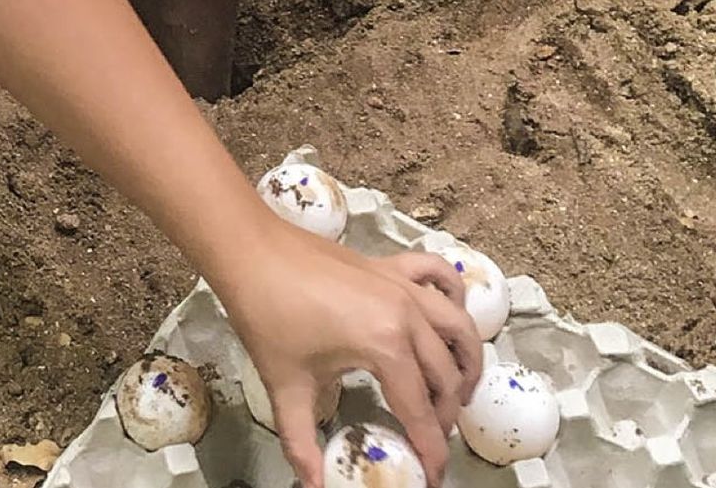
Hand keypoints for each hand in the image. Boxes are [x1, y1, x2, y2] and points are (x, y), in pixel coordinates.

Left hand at [214, 233, 482, 487]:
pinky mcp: (391, 266)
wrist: (249, 251)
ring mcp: (402, 285)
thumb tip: (312, 484)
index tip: (433, 475)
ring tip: (457, 390)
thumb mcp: (285, 386)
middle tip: (432, 438)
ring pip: (458, 327)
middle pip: (446, 374)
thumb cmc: (266, 315)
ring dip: (466, 361)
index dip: (431, 448)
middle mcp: (407, 314)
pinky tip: (445, 318)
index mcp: (385, 346)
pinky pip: (439, 275)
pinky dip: (453, 295)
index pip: (419, 409)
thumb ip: (301, 442)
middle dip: (445, 414)